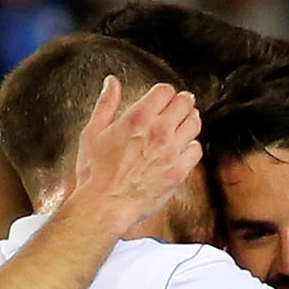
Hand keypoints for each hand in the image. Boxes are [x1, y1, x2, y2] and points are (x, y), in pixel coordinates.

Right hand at [68, 76, 202, 233]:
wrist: (105, 206)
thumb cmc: (95, 172)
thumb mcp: (92, 133)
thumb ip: (105, 104)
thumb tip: (111, 82)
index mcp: (137, 118)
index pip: (165, 90)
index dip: (165, 93)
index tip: (162, 99)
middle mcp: (158, 131)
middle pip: (185, 103)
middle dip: (182, 102)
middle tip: (178, 108)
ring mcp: (171, 151)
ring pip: (194, 124)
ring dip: (189, 121)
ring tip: (182, 125)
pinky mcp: (178, 171)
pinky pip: (196, 150)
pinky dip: (191, 146)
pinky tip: (181, 149)